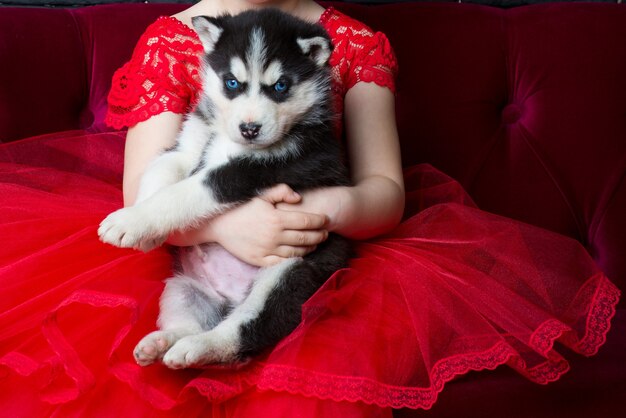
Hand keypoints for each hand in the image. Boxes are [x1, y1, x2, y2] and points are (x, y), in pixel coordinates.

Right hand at [210, 184, 328, 266]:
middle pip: (305, 238)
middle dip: (319, 236)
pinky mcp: (260, 260)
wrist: (217, 224)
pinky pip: (282, 263)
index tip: (327, 220)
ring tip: (316, 244)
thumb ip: (282, 192)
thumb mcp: (261, 195)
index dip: (320, 221)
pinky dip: (294, 261)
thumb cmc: (240, 207)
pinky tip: (300, 257)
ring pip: (297, 252)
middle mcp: (274, 236)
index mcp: (276, 218)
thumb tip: (299, 198)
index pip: (306, 221)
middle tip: (326, 233)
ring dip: (310, 249)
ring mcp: (267, 250)